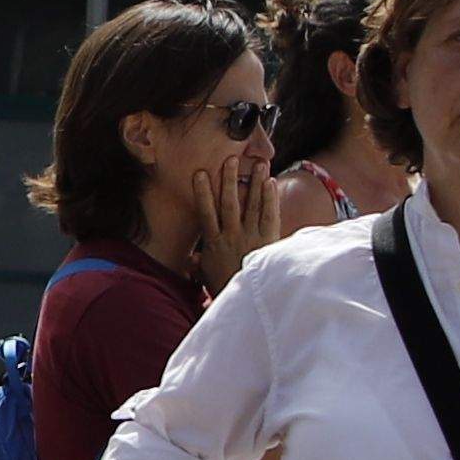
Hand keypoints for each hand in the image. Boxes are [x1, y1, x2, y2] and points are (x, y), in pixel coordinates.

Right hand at [193, 135, 277, 287]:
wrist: (248, 300)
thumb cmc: (226, 287)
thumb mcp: (207, 277)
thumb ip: (198, 264)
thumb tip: (189, 260)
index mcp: (213, 243)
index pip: (206, 212)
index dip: (202, 192)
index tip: (199, 173)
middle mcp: (231, 236)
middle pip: (229, 203)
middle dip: (229, 180)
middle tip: (231, 159)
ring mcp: (251, 236)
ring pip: (251, 205)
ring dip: (254, 183)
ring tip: (258, 164)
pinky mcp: (268, 240)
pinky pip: (269, 216)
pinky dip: (270, 199)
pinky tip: (270, 183)